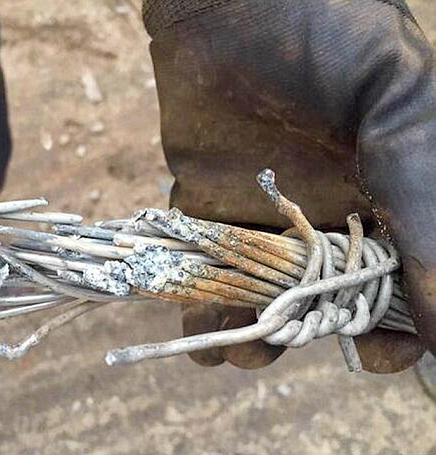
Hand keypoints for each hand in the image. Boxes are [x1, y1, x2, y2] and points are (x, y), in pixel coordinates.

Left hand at [143, 0, 434, 371]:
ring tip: (236, 348)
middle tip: (295, 342)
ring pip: (266, 295)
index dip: (399, 326)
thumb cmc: (327, 33)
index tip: (379, 353)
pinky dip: (199, 308)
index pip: (405, 279)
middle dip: (316, 335)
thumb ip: (428, 201)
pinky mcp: (208, 206)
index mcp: (391, 195)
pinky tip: (198, 333)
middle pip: (330, 301)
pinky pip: (207, 268)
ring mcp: (266, 214)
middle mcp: (332, 212)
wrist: (227, 2)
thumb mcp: (400, 107)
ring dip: (253, 332)